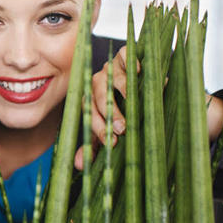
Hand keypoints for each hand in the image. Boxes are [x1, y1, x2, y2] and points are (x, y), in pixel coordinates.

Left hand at [75, 45, 136, 169]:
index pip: (89, 114)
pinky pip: (124, 56)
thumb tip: (79, 166)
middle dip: (109, 113)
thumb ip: (94, 146)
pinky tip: (138, 71)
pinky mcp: (125, 57)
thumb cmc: (122, 112)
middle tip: (121, 129)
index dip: (98, 128)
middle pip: (98, 96)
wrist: (143, 88)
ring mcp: (111, 69)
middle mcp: (97, 83)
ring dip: (121, 90)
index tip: (111, 142)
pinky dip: (130, 61)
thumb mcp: (107, 130)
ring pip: (111, 77)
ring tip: (131, 102)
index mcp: (89, 101)